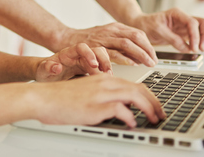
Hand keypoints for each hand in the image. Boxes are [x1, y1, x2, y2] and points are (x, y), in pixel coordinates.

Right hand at [33, 73, 165, 127]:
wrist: (42, 97)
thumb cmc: (59, 98)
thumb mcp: (85, 93)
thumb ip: (102, 97)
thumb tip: (119, 110)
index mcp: (103, 79)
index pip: (134, 84)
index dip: (148, 95)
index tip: (155, 105)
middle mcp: (104, 83)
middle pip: (139, 88)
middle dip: (154, 102)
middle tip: (161, 113)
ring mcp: (100, 93)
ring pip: (134, 96)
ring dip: (148, 108)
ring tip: (154, 119)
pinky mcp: (94, 105)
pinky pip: (120, 109)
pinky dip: (130, 117)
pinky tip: (132, 123)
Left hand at [36, 43, 111, 81]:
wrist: (45, 74)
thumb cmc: (44, 71)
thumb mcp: (43, 70)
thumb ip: (48, 67)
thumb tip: (56, 67)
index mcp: (67, 53)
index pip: (81, 47)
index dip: (88, 54)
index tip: (93, 65)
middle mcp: (78, 55)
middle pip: (95, 50)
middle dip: (103, 60)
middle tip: (107, 72)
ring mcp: (84, 60)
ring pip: (101, 57)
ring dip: (107, 65)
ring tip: (109, 77)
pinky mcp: (88, 68)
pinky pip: (101, 66)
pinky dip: (106, 71)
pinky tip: (108, 80)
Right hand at [62, 22, 156, 66]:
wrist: (65, 38)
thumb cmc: (88, 41)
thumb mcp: (106, 38)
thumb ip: (120, 44)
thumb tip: (138, 55)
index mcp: (115, 27)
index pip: (138, 33)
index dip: (148, 45)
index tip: (154, 55)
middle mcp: (110, 30)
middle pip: (135, 36)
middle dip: (147, 49)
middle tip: (154, 61)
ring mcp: (103, 37)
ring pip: (126, 43)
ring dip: (139, 54)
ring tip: (147, 63)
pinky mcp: (95, 46)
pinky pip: (112, 52)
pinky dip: (124, 58)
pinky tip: (132, 64)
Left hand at [129, 8, 203, 52]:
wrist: (141, 26)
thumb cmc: (147, 24)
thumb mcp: (157, 30)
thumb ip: (172, 38)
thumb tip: (186, 48)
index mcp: (177, 14)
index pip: (192, 22)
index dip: (195, 35)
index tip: (193, 46)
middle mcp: (183, 19)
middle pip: (202, 23)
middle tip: (202, 48)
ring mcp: (184, 26)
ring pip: (201, 30)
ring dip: (202, 40)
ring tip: (199, 50)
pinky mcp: (183, 34)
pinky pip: (195, 38)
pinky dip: (197, 44)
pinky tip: (194, 50)